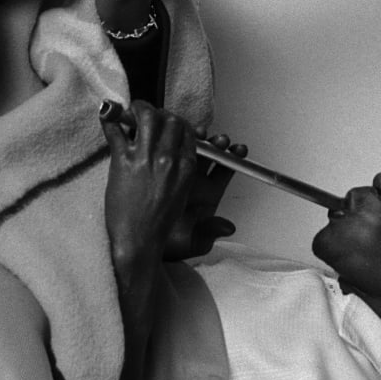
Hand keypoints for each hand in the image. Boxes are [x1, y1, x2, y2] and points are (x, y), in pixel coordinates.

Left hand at [102, 101, 198, 292]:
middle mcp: (169, 158)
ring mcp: (146, 157)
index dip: (177, 123)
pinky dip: (110, 119)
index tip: (169, 122)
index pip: (187, 132)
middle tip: (150, 113)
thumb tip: (229, 226)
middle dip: (161, 112)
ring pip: (147, 117)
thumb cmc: (159, 228)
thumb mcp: (190, 215)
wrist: (138, 242)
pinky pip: (116, 131)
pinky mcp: (123, 160)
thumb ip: (204, 205)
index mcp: (187, 168)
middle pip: (171, 120)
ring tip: (132, 109)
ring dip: (138, 108)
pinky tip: (107, 114)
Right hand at [161, 131, 243, 260]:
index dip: (233, 159)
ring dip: (198, 140)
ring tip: (202, 134)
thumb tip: (228, 227)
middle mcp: (196, 181)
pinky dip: (173, 141)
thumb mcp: (192, 242)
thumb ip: (209, 233)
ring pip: (192, 150)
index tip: (238, 149)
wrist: (141, 243)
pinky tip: (176, 136)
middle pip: (211, 156)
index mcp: (209, 194)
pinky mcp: (160, 168)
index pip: (224, 171)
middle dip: (217, 145)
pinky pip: (169, 150)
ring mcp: (178, 173)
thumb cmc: (169, 245)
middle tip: (219, 139)